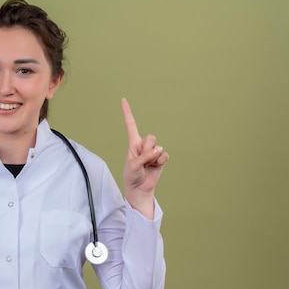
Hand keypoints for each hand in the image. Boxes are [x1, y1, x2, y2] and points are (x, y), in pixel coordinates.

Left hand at [121, 98, 168, 217]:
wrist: (139, 188)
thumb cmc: (131, 176)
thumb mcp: (133, 165)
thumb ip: (145, 156)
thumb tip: (159, 149)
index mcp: (133, 143)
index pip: (131, 125)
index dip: (127, 112)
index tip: (123, 99)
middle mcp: (143, 145)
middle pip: (150, 137)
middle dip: (147, 149)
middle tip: (142, 160)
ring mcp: (153, 152)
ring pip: (158, 147)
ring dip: (153, 158)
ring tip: (147, 166)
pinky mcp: (161, 159)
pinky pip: (164, 156)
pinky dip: (160, 162)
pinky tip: (154, 167)